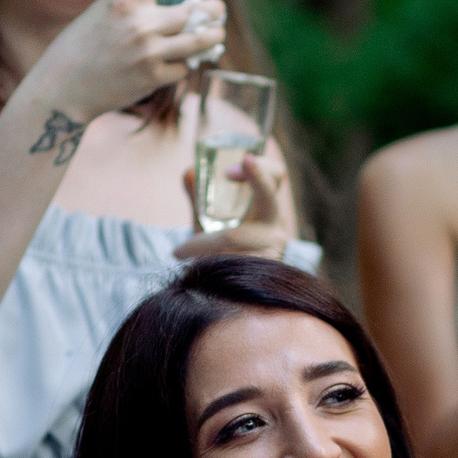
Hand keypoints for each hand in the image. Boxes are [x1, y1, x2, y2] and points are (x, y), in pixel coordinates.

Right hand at [31, 0, 226, 121]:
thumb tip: (172, 2)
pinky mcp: (153, 78)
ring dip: (214, 37)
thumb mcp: (101, 12)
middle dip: (214, 11)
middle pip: (197, 11)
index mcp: (125, 0)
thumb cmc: (80, 47)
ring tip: (215, 34)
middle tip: (217, 10)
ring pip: (201, 40)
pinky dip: (183, 64)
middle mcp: (140, 24)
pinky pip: (184, 67)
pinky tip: (176, 62)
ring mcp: (149, 52)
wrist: (63, 89)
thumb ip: (133, 4)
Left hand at [173, 149, 292, 261]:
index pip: (276, 177)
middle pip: (269, 198)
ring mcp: (270, 251)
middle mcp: (274, 229)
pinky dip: (203, 257)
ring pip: (233, 235)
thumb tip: (189, 171)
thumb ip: (199, 196)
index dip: (260, 167)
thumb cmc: (217, 254)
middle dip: (257, 178)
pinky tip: (188, 261)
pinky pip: (226, 258)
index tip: (239, 163)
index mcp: (265, 211)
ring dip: (203, 242)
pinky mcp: (261, 272)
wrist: (222, 295)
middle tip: (228, 171)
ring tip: (181, 251)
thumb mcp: (208, 222)